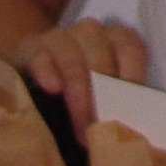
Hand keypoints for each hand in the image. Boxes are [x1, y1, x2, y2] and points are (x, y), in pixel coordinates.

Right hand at [15, 17, 146, 142]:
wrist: (34, 74)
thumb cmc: (77, 89)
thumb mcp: (101, 91)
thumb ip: (119, 103)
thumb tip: (134, 133)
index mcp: (115, 38)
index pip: (130, 50)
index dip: (133, 77)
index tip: (130, 110)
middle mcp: (90, 33)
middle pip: (101, 60)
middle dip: (104, 99)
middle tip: (103, 131)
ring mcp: (59, 38)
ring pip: (73, 62)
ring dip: (80, 97)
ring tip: (82, 129)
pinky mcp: (30, 49)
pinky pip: (40, 58)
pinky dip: (47, 72)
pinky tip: (52, 89)